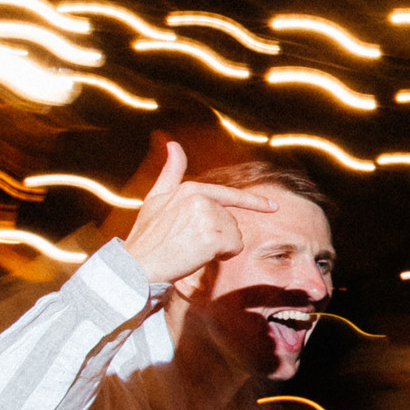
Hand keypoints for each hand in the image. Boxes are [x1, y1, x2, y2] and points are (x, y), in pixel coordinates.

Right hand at [123, 143, 275, 286]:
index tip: (274, 207)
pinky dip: (223, 256)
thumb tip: (173, 144)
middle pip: (232, 221)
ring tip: (191, 249)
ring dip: (220, 247)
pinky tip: (199, 256)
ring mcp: (208, 216)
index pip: (229, 195)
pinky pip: (235, 248)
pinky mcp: (214, 236)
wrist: (136, 266)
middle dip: (218, 236)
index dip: (254, 203)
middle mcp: (201, 198)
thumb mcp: (155, 199)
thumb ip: (170, 173)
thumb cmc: (147, 237)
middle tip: (188, 243)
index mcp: (190, 189)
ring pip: (236, 235)